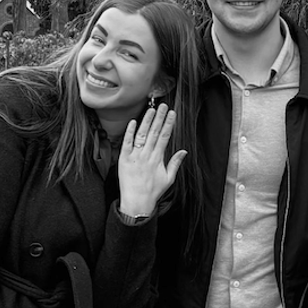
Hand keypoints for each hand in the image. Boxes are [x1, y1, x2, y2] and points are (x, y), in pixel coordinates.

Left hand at [117, 104, 185, 218]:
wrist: (137, 202)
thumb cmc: (153, 192)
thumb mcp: (169, 179)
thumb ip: (175, 163)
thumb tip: (183, 151)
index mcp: (158, 159)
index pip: (165, 137)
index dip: (169, 124)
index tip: (172, 114)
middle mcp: (147, 155)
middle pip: (154, 133)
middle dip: (160, 118)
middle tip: (164, 106)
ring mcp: (135, 156)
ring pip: (142, 135)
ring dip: (147, 121)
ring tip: (152, 110)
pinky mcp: (124, 158)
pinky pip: (127, 143)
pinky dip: (130, 132)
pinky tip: (134, 122)